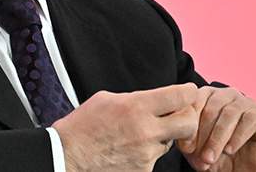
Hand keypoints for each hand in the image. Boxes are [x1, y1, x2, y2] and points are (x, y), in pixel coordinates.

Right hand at [52, 83, 198, 171]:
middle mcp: (146, 130)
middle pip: (189, 122)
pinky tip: (128, 149)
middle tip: (178, 115)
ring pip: (171, 142)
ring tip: (138, 134)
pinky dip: (146, 153)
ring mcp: (146, 154)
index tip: (187, 92)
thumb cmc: (82, 127)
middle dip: (188, 117)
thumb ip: (135, 99)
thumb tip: (153, 100)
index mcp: (136, 107)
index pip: (180, 96)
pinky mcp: (143, 171)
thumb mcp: (106, 99)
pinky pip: (154, 158)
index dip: (188, 92)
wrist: (67, 156)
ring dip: (162, 137)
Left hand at [177, 86, 255, 171]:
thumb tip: (175, 126)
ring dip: (217, 139)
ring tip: (210, 158)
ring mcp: (246, 103)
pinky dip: (237, 137)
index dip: (188, 124)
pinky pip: (249, 120)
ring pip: (229, 114)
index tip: (185, 146)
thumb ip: (183, 132)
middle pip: (211, 107)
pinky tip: (230, 150)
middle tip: (199, 157)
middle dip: (203, 135)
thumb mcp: (194, 146)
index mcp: (208, 96)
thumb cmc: (218, 157)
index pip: (194, 100)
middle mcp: (227, 95)